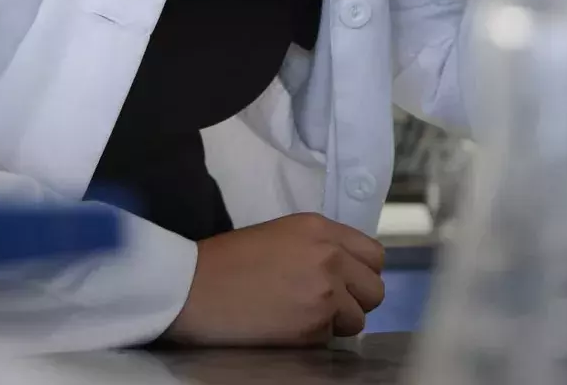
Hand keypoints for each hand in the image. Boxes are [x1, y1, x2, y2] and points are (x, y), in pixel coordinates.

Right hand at [165, 213, 385, 346]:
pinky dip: (314, 338)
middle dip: (355, 300)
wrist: (192, 288)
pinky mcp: (314, 324)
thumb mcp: (279, 235)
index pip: (373, 254)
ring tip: (301, 317)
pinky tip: (286, 327)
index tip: (345, 283)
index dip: (360, 273)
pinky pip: (332, 337)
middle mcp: (330, 255)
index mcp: (319, 228)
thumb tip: (344, 271)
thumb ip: (318, 247)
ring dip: (336, 322)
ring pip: (359, 317)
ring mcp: (325, 291)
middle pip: (375, 287)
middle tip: (326, 305)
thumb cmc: (226, 262)